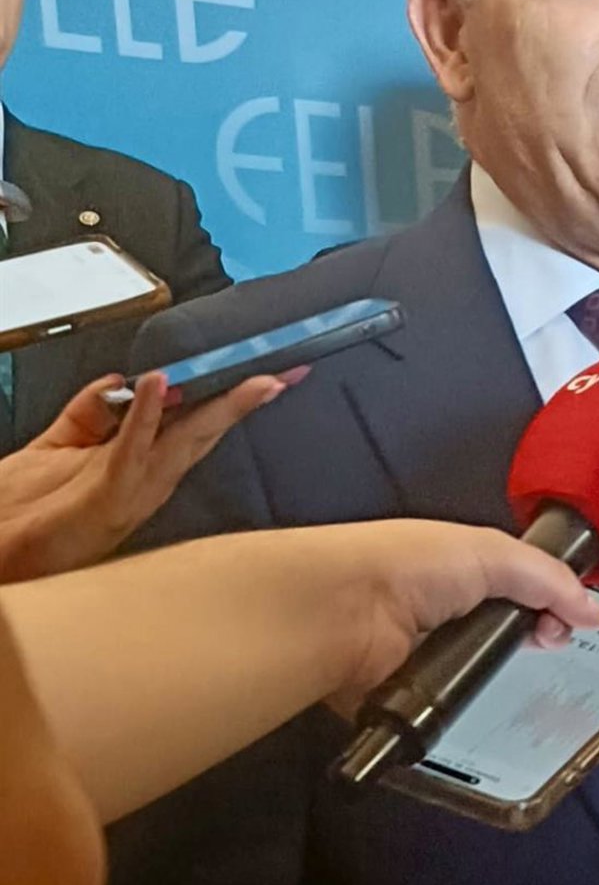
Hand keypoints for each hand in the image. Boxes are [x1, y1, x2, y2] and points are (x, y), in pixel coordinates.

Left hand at [0, 369, 298, 580]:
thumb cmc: (17, 511)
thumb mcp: (55, 445)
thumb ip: (88, 411)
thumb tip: (120, 379)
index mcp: (139, 467)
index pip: (193, 425)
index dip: (229, 398)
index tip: (266, 374)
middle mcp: (145, 482)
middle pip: (205, 433)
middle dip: (247, 402)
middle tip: (285, 373)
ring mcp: (130, 493)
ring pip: (185, 443)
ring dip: (220, 409)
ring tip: (254, 378)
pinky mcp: (103, 500)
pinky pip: (130, 452)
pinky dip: (145, 417)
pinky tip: (157, 384)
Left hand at [323, 520, 598, 711]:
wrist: (344, 611)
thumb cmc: (408, 565)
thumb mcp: (494, 555)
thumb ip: (548, 580)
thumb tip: (594, 612)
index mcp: (461, 570)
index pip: (520, 592)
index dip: (550, 608)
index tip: (568, 626)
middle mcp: (444, 613)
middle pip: (505, 640)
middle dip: (534, 648)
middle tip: (549, 651)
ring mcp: (427, 658)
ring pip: (482, 682)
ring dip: (504, 689)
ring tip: (530, 694)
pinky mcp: (411, 699)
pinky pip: (452, 717)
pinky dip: (471, 720)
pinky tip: (492, 721)